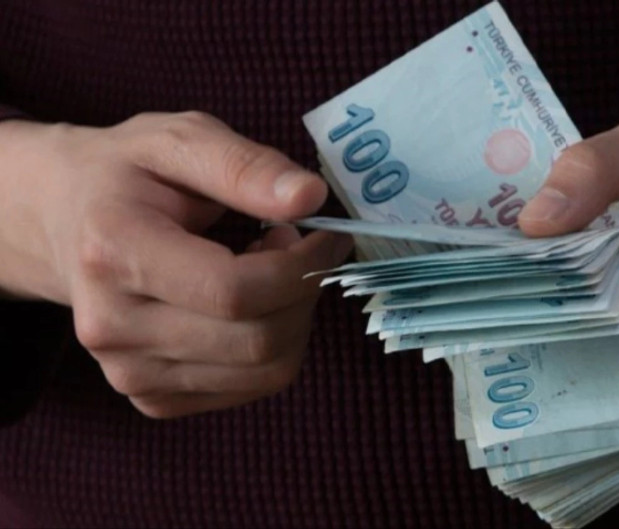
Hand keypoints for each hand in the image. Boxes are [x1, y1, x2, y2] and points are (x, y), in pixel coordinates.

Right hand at [0, 112, 351, 417]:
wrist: (62, 220)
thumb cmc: (128, 175)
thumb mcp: (181, 141)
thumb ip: (245, 166)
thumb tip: (310, 197)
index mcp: (114, 252)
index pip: (234, 291)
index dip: (302, 267)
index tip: (327, 235)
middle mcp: (112, 326)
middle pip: (257, 339)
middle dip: (304, 291)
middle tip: (297, 246)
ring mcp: (127, 372)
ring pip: (265, 371)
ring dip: (295, 318)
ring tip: (271, 270)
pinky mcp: (151, 397)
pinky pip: (250, 388)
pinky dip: (274, 346)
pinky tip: (251, 305)